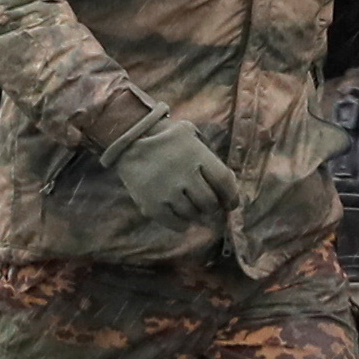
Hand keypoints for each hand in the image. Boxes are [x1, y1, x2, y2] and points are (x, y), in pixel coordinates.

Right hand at [108, 109, 241, 220]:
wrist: (127, 141)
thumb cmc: (164, 138)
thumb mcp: (189, 134)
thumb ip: (208, 155)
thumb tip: (228, 183)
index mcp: (197, 155)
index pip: (224, 182)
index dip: (231, 196)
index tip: (230, 204)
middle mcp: (185, 175)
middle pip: (210, 203)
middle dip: (212, 207)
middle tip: (208, 206)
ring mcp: (168, 191)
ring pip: (193, 215)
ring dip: (196, 214)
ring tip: (191, 208)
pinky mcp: (152, 205)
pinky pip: (175, 224)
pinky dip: (181, 224)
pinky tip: (181, 218)